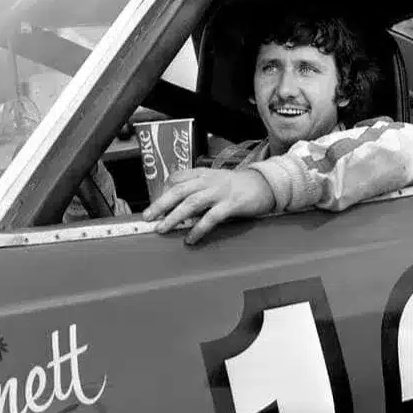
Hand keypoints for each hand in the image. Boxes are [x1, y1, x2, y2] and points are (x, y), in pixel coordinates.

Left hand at [143, 168, 275, 243]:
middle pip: (179, 190)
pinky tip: (190, 239)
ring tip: (162, 229)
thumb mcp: (215, 181)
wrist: (265, 185)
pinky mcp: (231, 205)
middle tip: (147, 217)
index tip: (155, 205)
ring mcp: (220, 192)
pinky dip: (198, 229)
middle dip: (160, 204)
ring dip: (174, 217)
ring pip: (191, 203)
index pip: (177, 178)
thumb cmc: (238, 186)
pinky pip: (211, 218)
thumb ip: (198, 190)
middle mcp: (208, 181)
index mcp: (203, 174)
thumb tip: (177, 208)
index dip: (163, 191)